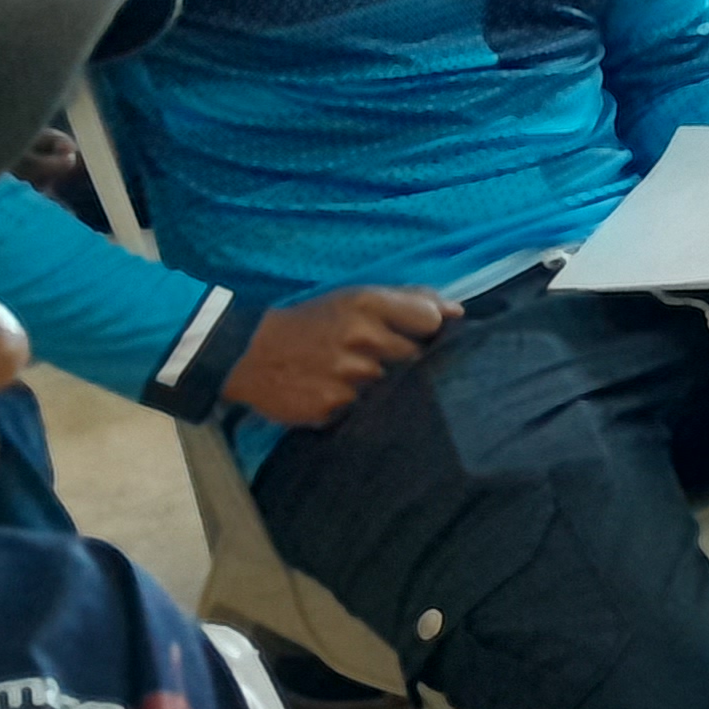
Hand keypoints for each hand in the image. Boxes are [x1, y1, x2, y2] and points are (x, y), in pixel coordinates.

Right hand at [223, 287, 460, 425]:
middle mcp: (360, 338)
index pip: (431, 321)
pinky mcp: (331, 408)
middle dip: (409, 362)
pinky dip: (360, 407)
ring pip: (392, 388)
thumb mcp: (357, 297)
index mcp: (368, 304)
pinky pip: (365, 411)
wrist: (250, 354)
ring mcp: (346, 376)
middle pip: (416, 358)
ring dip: (385, 387)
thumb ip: (411, 299)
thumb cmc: (316, 322)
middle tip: (388, 361)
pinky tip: (341, 395)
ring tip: (359, 378)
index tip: (423, 338)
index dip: (432, 332)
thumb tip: (458, 311)